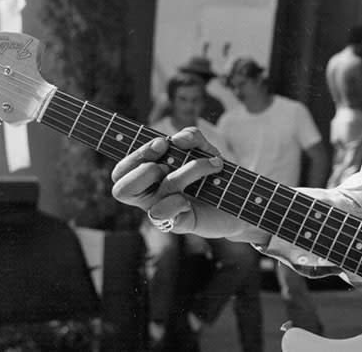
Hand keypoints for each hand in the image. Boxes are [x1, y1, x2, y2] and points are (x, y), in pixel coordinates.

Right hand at [110, 127, 255, 239]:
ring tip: (208, 167)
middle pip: (121, 189)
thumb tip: (177, 139)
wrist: (240, 199)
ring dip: (186, 172)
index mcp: (149, 177)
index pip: (121, 171)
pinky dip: (178, 201)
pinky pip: (164, 213)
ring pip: (158, 191)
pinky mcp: (177, 224)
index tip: (163, 143)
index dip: (136, 155)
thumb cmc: (214, 174)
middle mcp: (150, 196)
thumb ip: (192, 137)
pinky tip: (193, 199)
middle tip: (168, 163)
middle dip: (144, 169)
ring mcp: (162, 211)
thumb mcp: (205, 149)